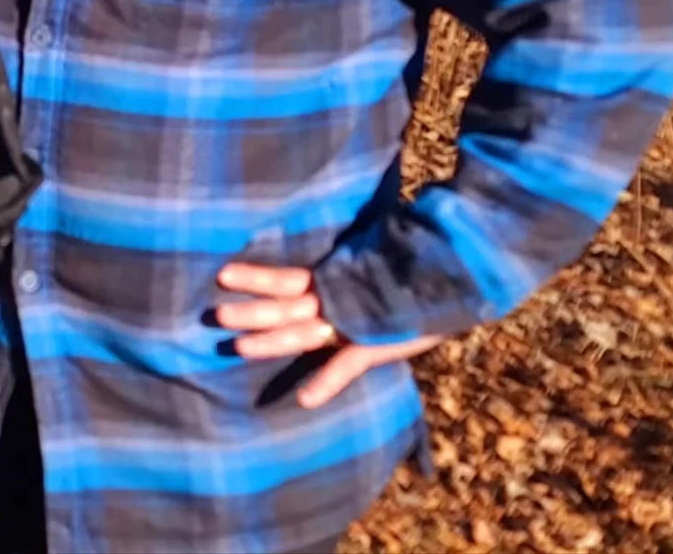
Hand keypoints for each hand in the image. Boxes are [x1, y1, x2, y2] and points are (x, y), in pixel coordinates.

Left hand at [214, 263, 441, 409]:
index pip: (285, 279)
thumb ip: (339, 273)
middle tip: (217, 316)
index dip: (255, 277)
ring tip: (239, 348)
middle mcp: (336, 301)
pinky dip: (326, 383)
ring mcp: (353, 323)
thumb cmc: (406, 277)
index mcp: (333, 281)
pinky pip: (346, 366)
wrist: (455, 280)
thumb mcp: (368, 271)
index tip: (221, 274)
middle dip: (252, 312)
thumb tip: (309, 274)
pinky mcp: (373, 344)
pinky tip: (304, 400)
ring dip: (273, 341)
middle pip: (285, 305)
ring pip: (304, 330)